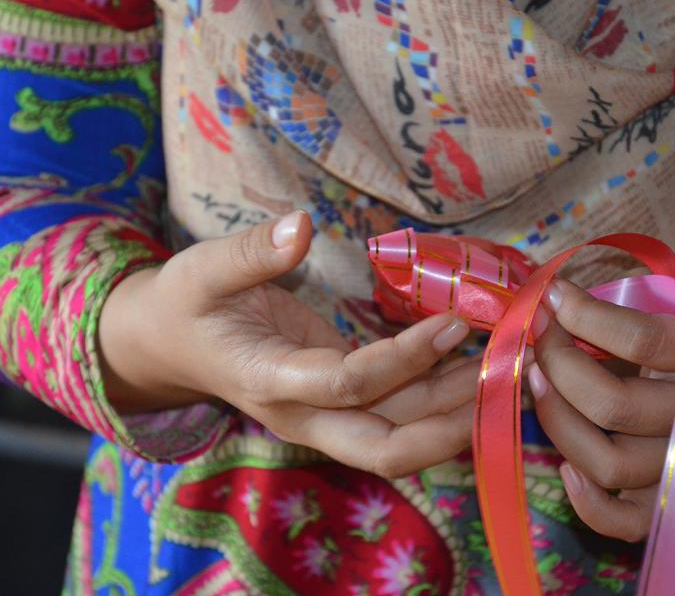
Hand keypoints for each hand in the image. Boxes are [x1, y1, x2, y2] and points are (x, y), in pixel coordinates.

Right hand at [98, 211, 474, 476]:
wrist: (167, 347)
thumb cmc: (183, 306)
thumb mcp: (202, 270)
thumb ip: (251, 253)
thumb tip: (301, 226)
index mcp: (269, 381)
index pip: (349, 383)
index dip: (405, 359)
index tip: (455, 321)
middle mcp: (303, 413)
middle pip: (384, 450)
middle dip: (448, 427)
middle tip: (502, 383)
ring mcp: (323, 416)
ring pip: (400, 436)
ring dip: (454, 411)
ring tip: (507, 366)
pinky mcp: (338, 402)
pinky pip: (395, 413)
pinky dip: (437, 397)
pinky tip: (475, 362)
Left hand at [528, 265, 674, 541]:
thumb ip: (622, 290)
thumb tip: (546, 297)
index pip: (640, 341)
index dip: (584, 317)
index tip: (553, 295)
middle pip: (613, 407)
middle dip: (559, 364)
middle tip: (540, 334)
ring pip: (609, 464)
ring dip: (557, 420)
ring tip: (537, 377)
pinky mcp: (668, 487)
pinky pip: (628, 521)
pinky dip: (589, 504)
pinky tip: (564, 463)